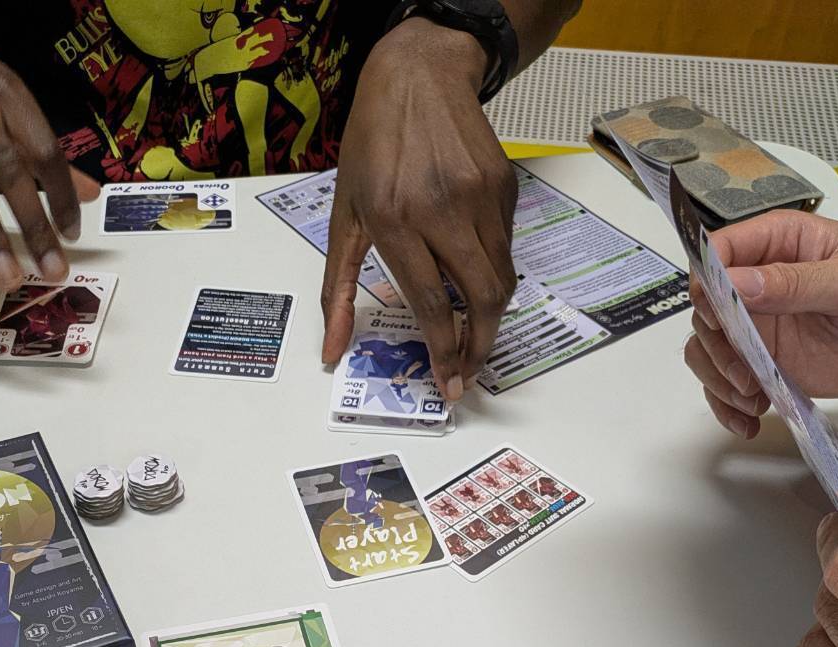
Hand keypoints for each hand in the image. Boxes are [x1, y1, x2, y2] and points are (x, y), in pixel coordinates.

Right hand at [0, 0, 81, 285]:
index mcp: (6, 93)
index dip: (63, 195)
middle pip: (11, 174)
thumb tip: (88, 192)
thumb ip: (40, 145)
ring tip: (9, 277)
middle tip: (53, 269)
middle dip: (34, 227)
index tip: (71, 233)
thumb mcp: (0, 91)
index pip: (44, 150)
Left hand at [322, 18, 516, 400]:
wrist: (418, 75)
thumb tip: (332, 349)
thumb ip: (339, 289)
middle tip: (470, 371)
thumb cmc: (373, 145)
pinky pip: (505, 247)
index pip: (432, 303)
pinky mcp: (503, 186)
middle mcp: (441, 209)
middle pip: (480, 299)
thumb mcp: (343, 216)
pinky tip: (474, 277)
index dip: (444, 350)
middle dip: (480, 346)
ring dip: (490, 316)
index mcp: (396, 220)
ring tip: (474, 335)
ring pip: (501, 278)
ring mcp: (478, 196)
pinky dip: (493, 273)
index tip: (449, 381)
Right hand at [684, 212, 837, 438]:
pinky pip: (722, 384)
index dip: (709, 281)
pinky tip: (748, 418)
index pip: (721, 249)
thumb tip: (739, 283)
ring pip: (705, 349)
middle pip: (705, 308)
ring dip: (719, 380)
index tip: (718, 315)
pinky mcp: (757, 363)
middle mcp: (758, 284)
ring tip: (752, 397)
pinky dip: (727, 406)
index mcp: (781, 244)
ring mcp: (754, 327)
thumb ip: (795, 281)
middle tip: (743, 371)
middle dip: (717, 345)